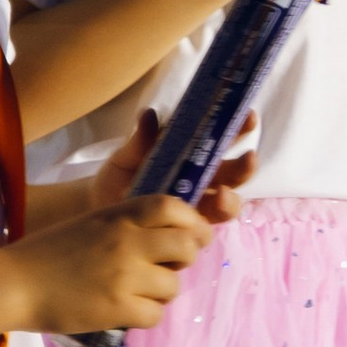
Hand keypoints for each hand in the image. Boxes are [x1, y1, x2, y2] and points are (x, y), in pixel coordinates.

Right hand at [15, 194, 212, 332]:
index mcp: (119, 215)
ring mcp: (125, 275)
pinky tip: (125, 310)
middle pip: (186, 246)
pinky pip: (156, 314)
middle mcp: (127, 240)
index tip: (192, 236)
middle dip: (186, 259)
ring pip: (173, 285)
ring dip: (161, 292)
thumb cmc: (49, 252)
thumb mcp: (92, 223)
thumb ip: (128, 224)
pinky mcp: (118, 308)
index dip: (191, 222)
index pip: (174, 207)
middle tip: (167, 268)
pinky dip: (145, 315)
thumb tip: (172, 237)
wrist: (14, 284)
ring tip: (136, 293)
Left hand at [89, 106, 258, 223]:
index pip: (223, 141)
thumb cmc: (117, 177)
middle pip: (234, 174)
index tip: (248, 117)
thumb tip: (149, 114)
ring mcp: (196, 208)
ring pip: (227, 205)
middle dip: (246, 166)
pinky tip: (195, 221)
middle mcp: (202, 182)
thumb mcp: (126, 156)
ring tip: (222, 195)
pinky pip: (202, 232)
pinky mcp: (185, 232)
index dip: (240, 129)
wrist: (97, 211)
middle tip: (249, 157)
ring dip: (231, 200)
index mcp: (193, 156)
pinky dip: (203, 226)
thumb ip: (140, 140)